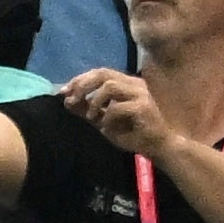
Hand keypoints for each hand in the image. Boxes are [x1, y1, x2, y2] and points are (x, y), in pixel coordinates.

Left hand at [62, 66, 181, 154]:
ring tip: (92, 117)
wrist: (160, 149)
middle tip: (70, 99)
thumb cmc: (134, 135)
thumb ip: (88, 110)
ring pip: (109, 86)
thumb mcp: (105, 121)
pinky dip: (108, 117)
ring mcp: (141, 94)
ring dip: (95, 101)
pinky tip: (108, 128)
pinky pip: (118, 107)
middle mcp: (134, 84)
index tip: (63, 92)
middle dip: (82, 84)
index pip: (99, 73)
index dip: (79, 80)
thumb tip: (67, 100)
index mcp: (126, 84)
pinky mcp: (144, 107)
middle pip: (102, 73)